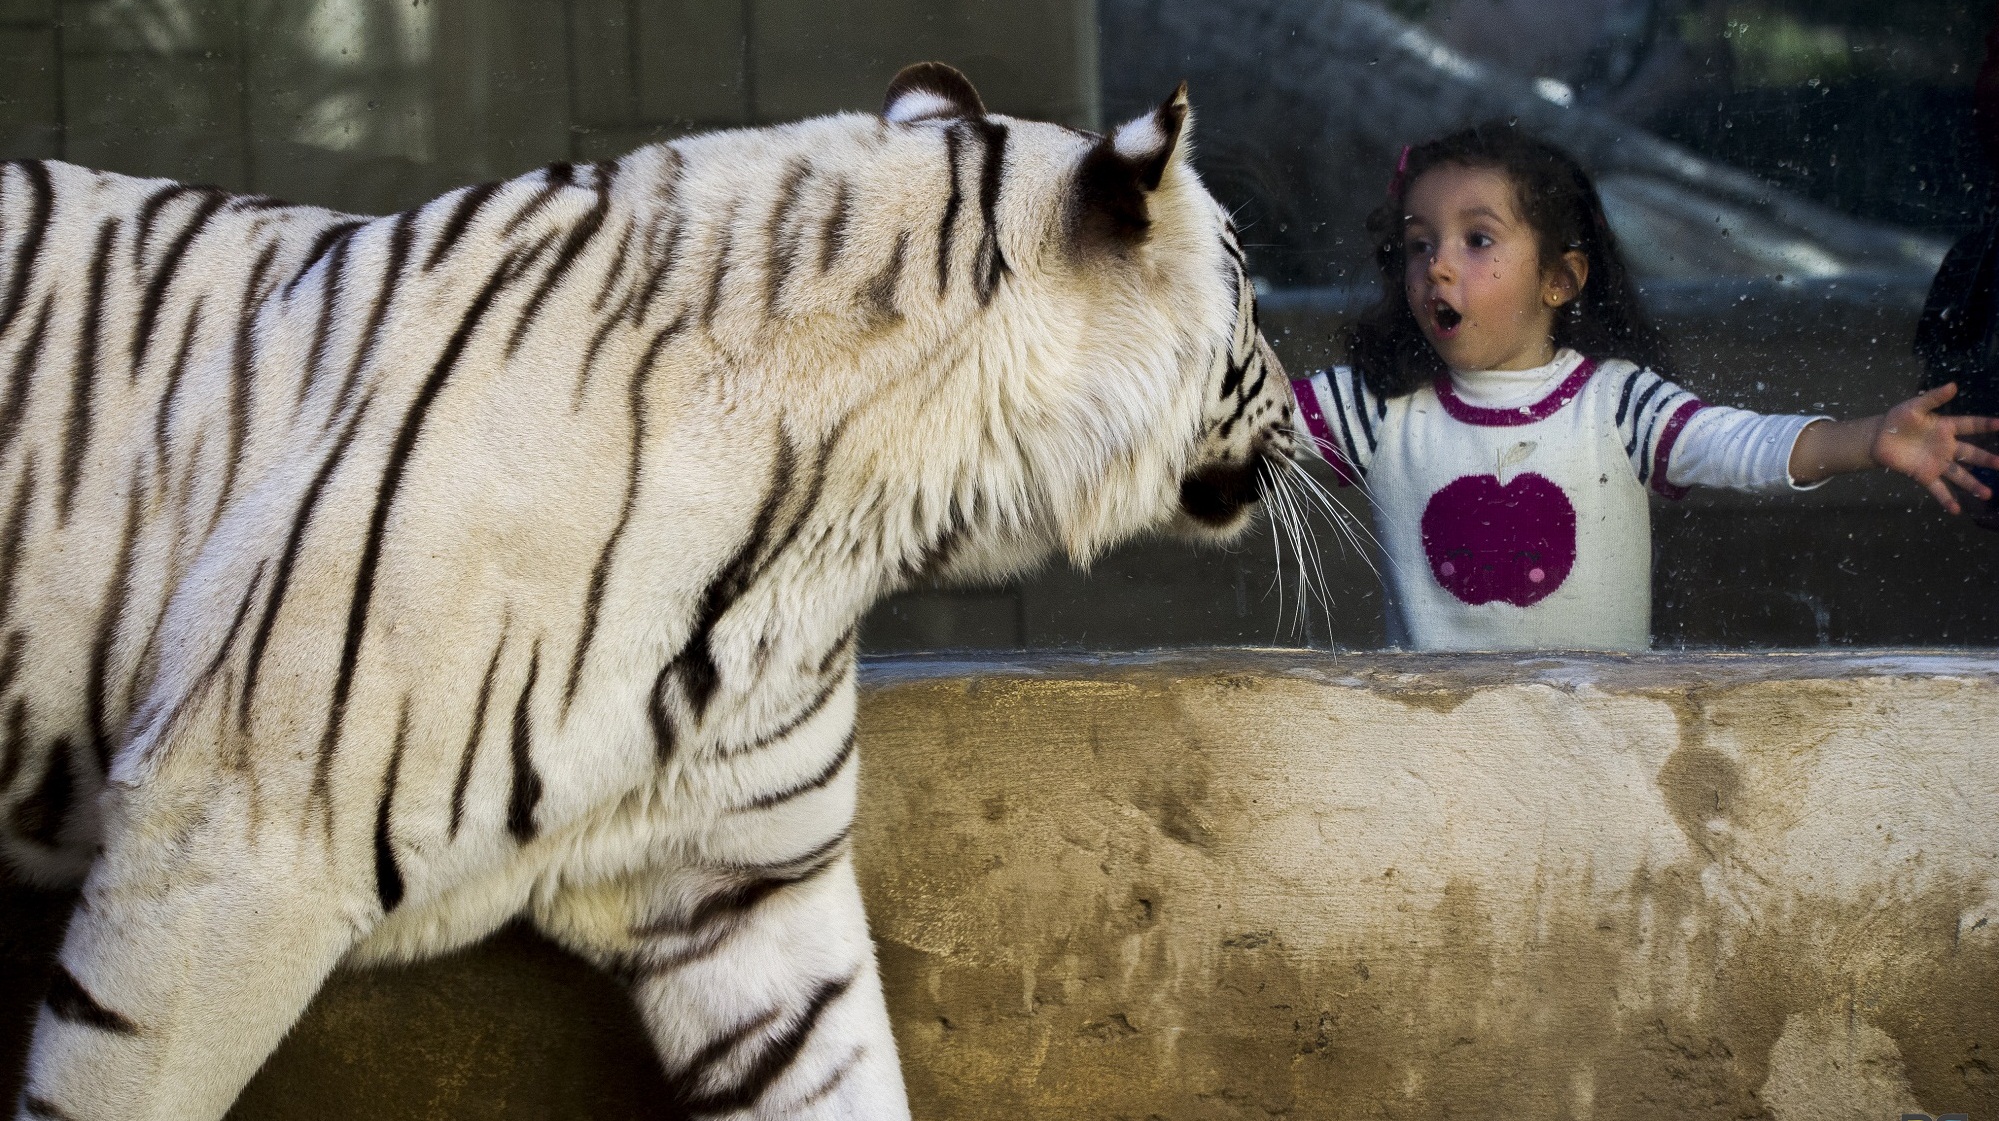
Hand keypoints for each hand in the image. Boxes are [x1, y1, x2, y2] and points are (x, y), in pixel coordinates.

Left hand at [1871, 383, 1998, 514]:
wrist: (1878, 438)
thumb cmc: (1898, 419)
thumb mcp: (1914, 406)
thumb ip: (1933, 397)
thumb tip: (1953, 385)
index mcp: (1946, 427)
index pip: (1971, 425)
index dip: (1986, 425)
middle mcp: (1946, 447)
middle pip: (1971, 453)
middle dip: (1987, 459)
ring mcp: (1936, 462)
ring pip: (1959, 475)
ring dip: (1973, 484)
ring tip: (1988, 494)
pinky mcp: (1924, 475)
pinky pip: (1937, 489)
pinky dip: (1946, 499)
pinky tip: (1956, 510)